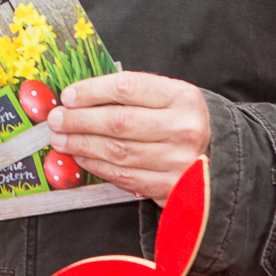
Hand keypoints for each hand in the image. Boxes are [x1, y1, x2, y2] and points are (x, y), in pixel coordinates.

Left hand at [46, 71, 210, 205]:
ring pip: (117, 152)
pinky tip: (82, 156)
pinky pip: (123, 176)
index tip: (68, 96)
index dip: (91, 91)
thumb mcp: (168, 98)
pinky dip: (97, 165)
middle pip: (118, 122)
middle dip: (78, 121)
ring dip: (81, 145)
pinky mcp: (170, 187)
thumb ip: (130, 95)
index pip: (127, 88)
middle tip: (55, 120)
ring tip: (61, 139)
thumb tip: (77, 98)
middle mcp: (183, 128)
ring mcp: (178, 160)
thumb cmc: (182, 122)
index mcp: (182, 97)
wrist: (220, 157)